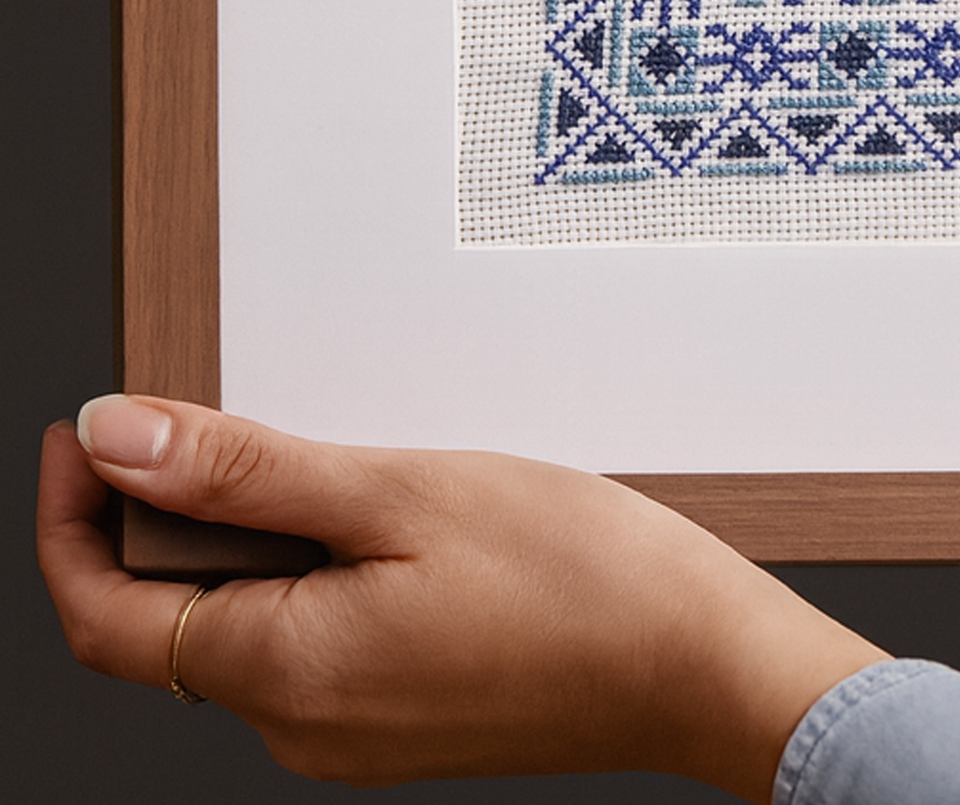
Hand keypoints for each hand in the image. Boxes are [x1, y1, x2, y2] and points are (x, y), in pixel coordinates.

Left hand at [37, 396, 885, 793]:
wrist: (700, 663)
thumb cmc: (579, 578)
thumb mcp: (401, 490)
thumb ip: (246, 471)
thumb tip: (118, 442)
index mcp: (281, 674)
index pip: (102, 615)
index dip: (68, 520)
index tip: (82, 436)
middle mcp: (301, 726)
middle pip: (176, 616)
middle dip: (181, 513)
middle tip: (235, 419)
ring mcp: (354, 732)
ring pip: (251, 622)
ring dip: (261, 537)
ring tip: (348, 464)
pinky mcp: (403, 717)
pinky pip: (317, 641)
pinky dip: (320, 570)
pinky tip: (395, 520)